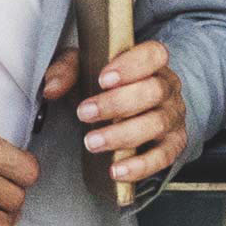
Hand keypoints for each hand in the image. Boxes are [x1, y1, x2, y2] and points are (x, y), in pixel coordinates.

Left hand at [45, 42, 189, 192]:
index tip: (102, 79)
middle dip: (117, 103)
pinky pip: (163, 157)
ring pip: (156, 123)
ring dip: (122, 135)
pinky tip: (116, 170)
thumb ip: (66, 71)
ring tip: (92, 143)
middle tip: (84, 113)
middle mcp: (167, 88)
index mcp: (151, 64)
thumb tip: (52, 88)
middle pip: (153, 90)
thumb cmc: (106, 88)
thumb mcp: (84, 70)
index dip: (131, 65)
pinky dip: (140, 165)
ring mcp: (173, 117)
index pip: (154, 55)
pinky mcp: (173, 145)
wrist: (128, 115)